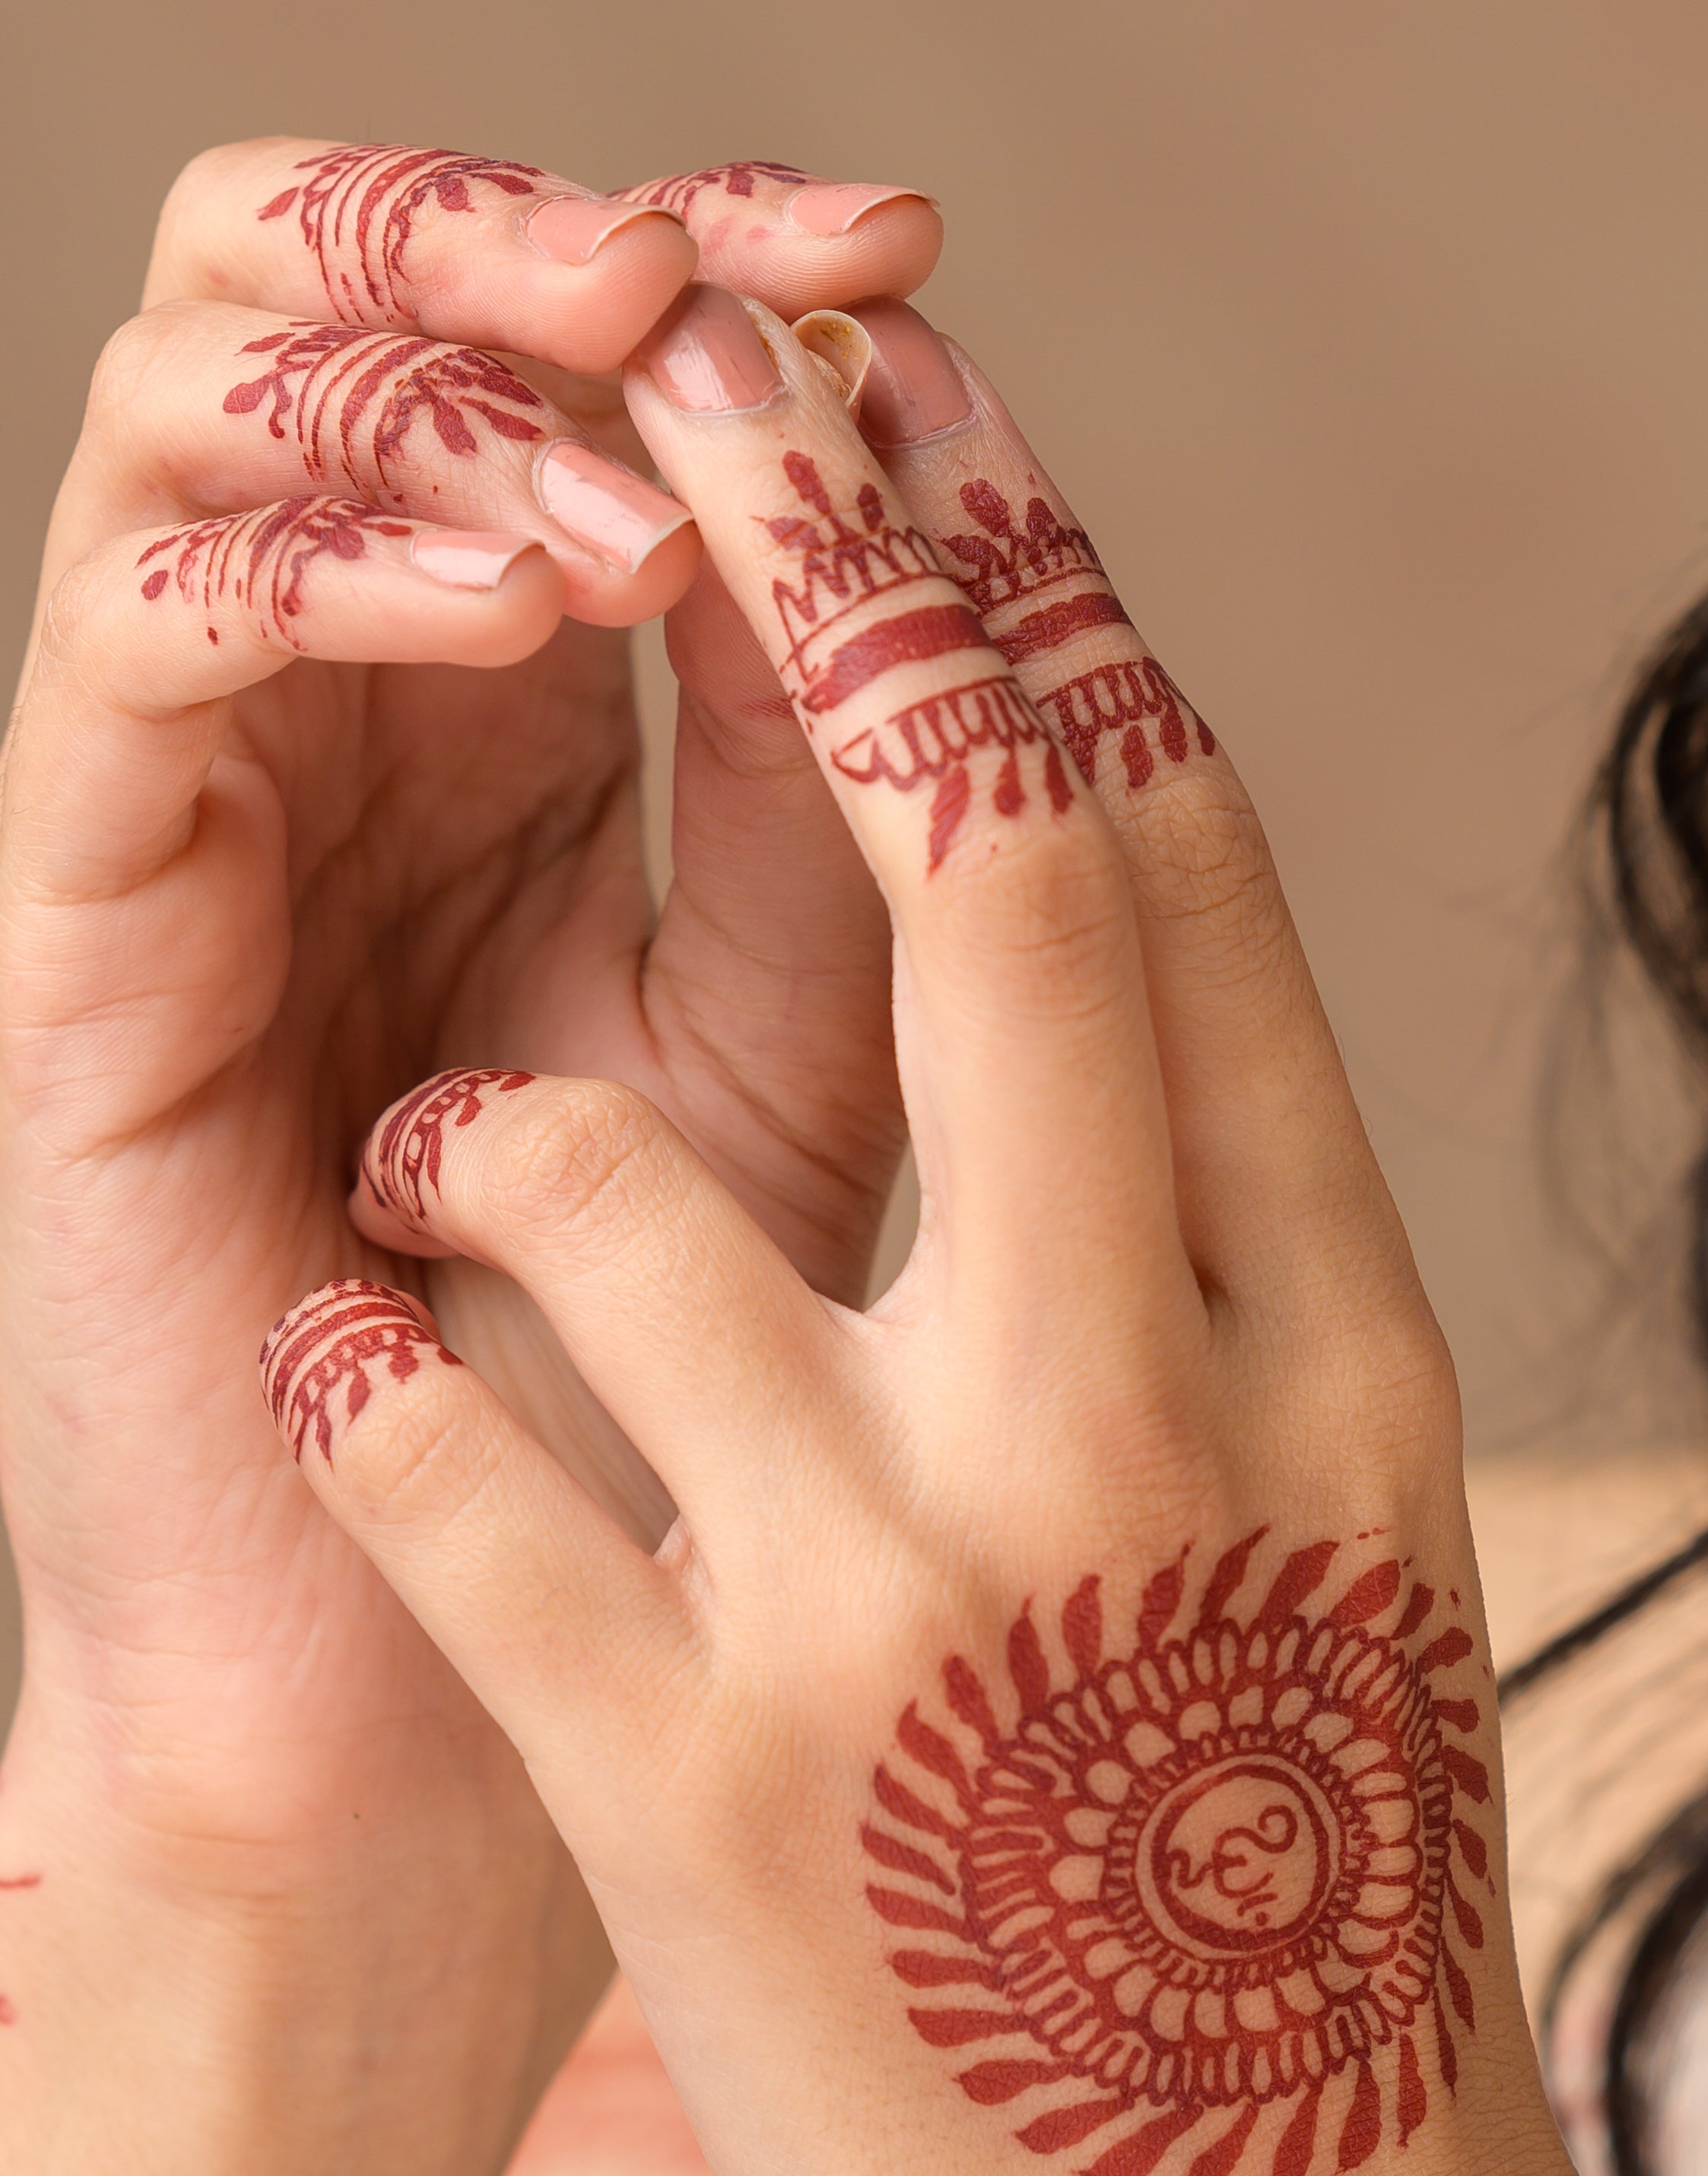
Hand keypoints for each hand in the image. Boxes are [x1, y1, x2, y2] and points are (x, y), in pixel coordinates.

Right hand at [0, 144, 940, 2009]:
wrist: (470, 1743)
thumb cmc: (682, 1448)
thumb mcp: (827, 1085)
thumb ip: (869, 827)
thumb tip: (971, 529)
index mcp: (540, 736)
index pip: (592, 384)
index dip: (742, 288)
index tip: (914, 270)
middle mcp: (355, 732)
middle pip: (382, 308)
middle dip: (569, 252)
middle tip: (746, 287)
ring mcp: (206, 811)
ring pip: (228, 399)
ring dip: (450, 388)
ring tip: (654, 504)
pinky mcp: (85, 930)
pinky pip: (132, 643)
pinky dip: (315, 571)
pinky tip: (513, 614)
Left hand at [254, 300, 1691, 2175]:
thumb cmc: (1328, 2024)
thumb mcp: (1362, 1610)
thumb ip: (1248, 1318)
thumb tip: (1107, 1009)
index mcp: (1340, 1386)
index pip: (1181, 878)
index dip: (1011, 595)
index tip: (889, 419)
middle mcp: (1148, 1442)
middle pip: (973, 872)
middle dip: (800, 588)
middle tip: (664, 430)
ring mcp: (914, 1618)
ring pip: (603, 1168)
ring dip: (485, 1129)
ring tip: (464, 1177)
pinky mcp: (702, 1811)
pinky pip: (442, 1469)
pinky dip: (371, 1384)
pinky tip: (372, 1378)